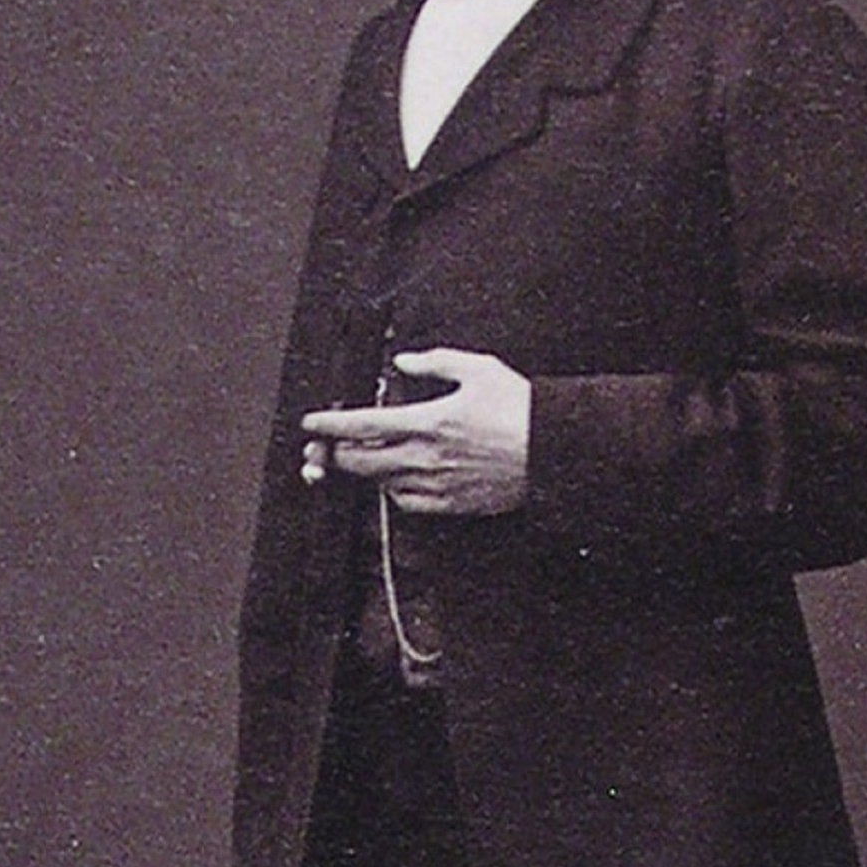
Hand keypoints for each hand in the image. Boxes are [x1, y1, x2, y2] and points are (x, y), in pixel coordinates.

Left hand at [300, 351, 529, 516]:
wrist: (554, 451)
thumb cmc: (521, 407)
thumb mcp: (479, 369)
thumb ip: (434, 363)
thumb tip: (402, 362)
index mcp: (430, 421)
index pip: (364, 425)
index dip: (332, 424)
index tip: (313, 423)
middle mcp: (428, 457)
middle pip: (363, 462)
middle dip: (337, 455)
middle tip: (324, 449)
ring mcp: (439, 484)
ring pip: (383, 484)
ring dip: (366, 472)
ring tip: (361, 459)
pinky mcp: (453, 504)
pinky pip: (408, 504)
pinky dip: (393, 491)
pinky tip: (395, 479)